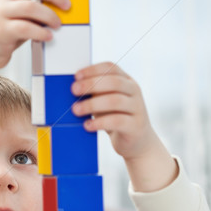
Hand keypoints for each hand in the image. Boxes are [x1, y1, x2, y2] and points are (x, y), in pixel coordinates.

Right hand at [0, 0, 69, 71]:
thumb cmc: (6, 34)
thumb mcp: (20, 17)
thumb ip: (35, 10)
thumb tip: (61, 8)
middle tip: (67, 6)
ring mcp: (1, 13)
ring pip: (30, 7)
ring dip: (49, 15)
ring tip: (57, 25)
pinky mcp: (1, 30)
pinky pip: (25, 28)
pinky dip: (40, 31)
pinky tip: (47, 36)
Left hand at [71, 62, 177, 191]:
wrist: (137, 142)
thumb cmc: (116, 118)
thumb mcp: (105, 103)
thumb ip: (95, 95)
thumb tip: (73, 90)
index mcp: (126, 81)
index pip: (111, 68)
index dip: (93, 70)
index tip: (76, 76)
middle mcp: (134, 91)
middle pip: (113, 82)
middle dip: (91, 85)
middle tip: (74, 90)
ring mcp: (137, 108)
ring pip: (115, 101)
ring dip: (92, 104)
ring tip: (76, 110)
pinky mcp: (135, 125)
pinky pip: (117, 121)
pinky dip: (99, 122)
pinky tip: (88, 125)